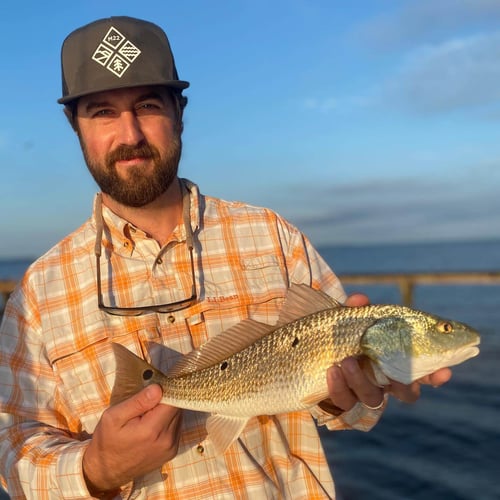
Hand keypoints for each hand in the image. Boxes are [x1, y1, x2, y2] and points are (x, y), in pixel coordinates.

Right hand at [83, 384, 181, 493]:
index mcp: (152, 430)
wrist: (105, 471)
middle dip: (166, 400)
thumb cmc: (107, 440)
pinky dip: (168, 422)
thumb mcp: (114, 417)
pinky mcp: (172, 452)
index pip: (173, 400)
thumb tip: (158, 388)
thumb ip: (137, 402)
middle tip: (148, 401)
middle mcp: (167, 440)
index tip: (155, 387)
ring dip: (167, 411)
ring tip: (148, 413)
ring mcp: (171, 448)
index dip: (166, 390)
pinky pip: (176, 428)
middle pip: (177, 408)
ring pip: (178, 417)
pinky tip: (152, 424)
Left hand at [325, 292, 452, 411]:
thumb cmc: (333, 334)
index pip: (421, 370)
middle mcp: (381, 379)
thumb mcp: (344, 319)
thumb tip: (360, 299)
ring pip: (372, 398)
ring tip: (348, 361)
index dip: (435, 374)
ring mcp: (361, 392)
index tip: (444, 371)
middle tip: (396, 376)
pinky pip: (344, 401)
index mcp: (391, 360)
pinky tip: (332, 371)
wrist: (303, 352)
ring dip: (362, 381)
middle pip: (406, 392)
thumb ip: (354, 310)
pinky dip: (339, 386)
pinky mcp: (341, 399)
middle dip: (406, 386)